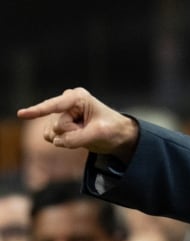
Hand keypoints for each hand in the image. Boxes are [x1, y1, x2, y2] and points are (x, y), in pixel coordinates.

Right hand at [17, 87, 138, 162]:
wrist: (116, 135)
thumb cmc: (112, 128)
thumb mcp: (99, 134)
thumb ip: (77, 138)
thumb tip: (57, 141)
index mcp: (78, 98)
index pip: (55, 106)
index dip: (38, 110)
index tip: (21, 114)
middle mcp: (66, 103)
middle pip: (58, 126)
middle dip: (72, 134)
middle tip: (89, 130)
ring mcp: (61, 114)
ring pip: (52, 134)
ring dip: (68, 139)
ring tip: (84, 133)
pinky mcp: (58, 125)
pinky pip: (51, 138)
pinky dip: (64, 142)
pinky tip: (77, 137)